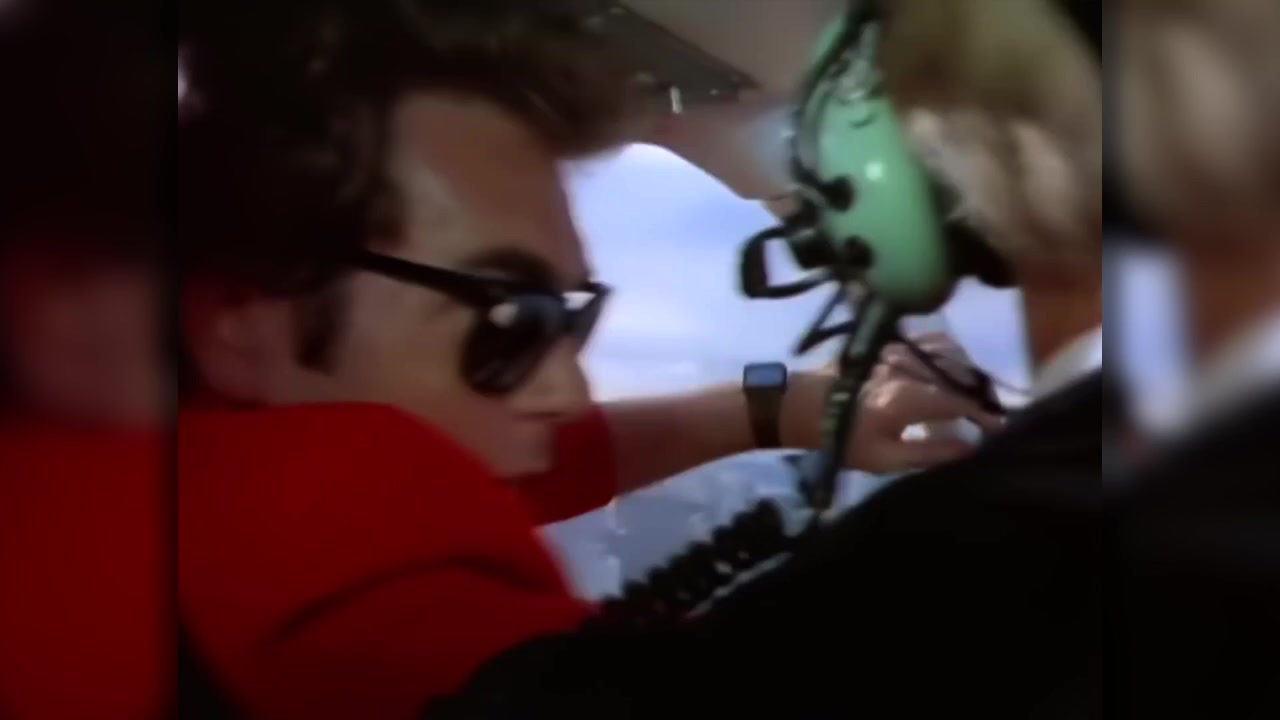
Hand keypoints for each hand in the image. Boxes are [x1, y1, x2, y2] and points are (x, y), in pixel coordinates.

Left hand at [783, 335, 1002, 474]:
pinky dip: (950, 354)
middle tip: (991, 415)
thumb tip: (971, 447)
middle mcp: (910, 368)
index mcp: (909, 397)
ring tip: (975, 395)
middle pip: (962, 373)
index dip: (986, 416)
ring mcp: (901, 351)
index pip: (962, 402)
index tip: (1001, 429)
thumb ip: (931, 451)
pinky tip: (953, 370)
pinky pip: (932, 341)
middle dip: (982, 394)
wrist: (802, 407)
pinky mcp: (892, 344)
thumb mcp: (886, 458)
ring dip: (968, 372)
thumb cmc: (843, 438)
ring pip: (951, 353)